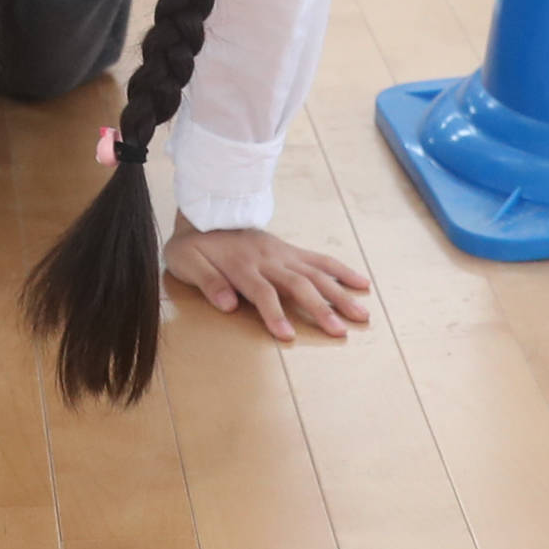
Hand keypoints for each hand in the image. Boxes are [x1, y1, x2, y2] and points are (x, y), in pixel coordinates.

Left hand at [164, 224, 372, 341]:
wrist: (205, 212)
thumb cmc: (193, 246)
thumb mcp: (186, 262)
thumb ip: (208, 283)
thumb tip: (228, 305)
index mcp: (241, 265)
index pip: (262, 292)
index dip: (275, 314)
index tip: (289, 335)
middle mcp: (267, 259)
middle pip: (298, 284)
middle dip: (320, 309)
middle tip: (340, 332)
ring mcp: (282, 253)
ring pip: (317, 273)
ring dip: (340, 294)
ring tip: (361, 314)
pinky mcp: (290, 251)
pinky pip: (320, 260)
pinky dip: (342, 271)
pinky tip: (361, 284)